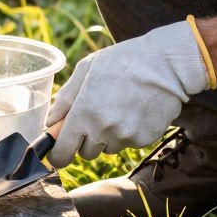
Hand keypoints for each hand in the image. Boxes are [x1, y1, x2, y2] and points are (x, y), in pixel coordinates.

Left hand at [46, 20, 209, 167]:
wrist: (166, 65)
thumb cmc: (122, 62)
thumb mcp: (86, 70)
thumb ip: (64, 99)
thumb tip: (50, 122)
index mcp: (84, 113)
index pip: (63, 151)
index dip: (58, 155)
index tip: (58, 153)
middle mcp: (103, 130)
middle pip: (86, 153)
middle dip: (85, 140)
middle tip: (94, 116)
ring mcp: (125, 137)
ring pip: (108, 148)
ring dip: (107, 136)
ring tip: (118, 108)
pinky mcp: (144, 140)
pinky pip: (128, 143)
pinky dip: (128, 132)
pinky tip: (135, 110)